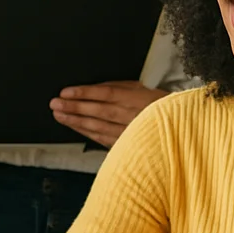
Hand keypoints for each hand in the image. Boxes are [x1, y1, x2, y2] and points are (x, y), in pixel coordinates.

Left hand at [49, 81, 166, 147]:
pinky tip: (76, 128)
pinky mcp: (127, 145)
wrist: (178, 128)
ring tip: (59, 115)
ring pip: (99, 127)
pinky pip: (103, 139)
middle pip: (99, 111)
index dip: (85, 93)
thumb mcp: (143, 88)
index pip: (106, 93)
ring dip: (77, 122)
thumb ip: (121, 87)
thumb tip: (94, 88)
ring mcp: (129, 133)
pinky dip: (87, 133)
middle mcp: (133, 116)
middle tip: (55, 104)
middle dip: (75, 108)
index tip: (66, 92)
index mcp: (137, 98)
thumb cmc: (158, 105)